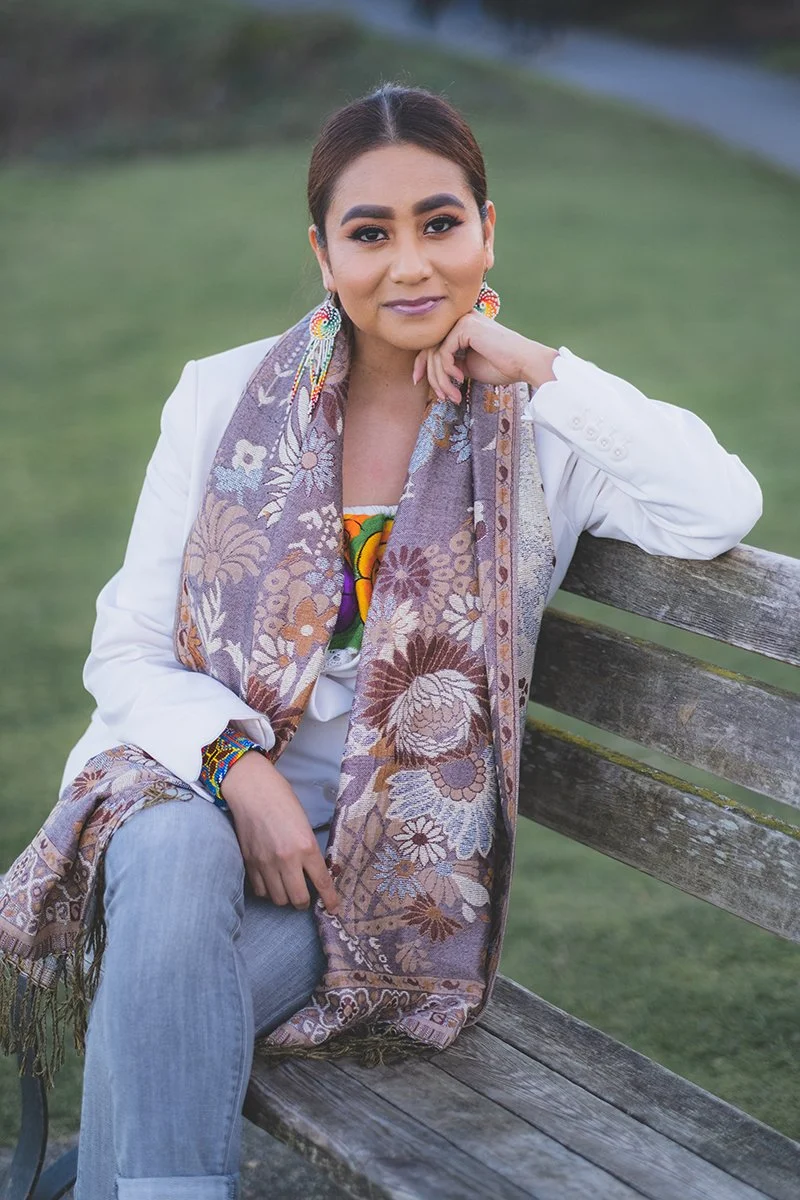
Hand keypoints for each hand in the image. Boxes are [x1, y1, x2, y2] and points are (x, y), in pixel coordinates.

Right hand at [221, 750, 338, 913]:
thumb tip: (314, 871)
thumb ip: (309, 849)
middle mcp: (286, 859)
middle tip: (306, 897)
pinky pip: (260, 891)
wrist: (251, 789)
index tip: (333, 908)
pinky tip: (271, 881)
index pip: (322, 882)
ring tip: (287, 887)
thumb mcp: (304, 823)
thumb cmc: (281, 799)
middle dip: (305, 903)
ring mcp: (265, 863)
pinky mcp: (249, 863)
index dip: (330, 899)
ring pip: (278, 899)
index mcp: (306, 846)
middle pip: (298, 899)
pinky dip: (268, 891)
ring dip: (286, 897)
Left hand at [412, 311, 557, 403]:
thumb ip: (451, 363)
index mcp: (462, 326)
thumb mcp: (469, 366)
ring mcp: (463, 320)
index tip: (417, 381)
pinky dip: (448, 370)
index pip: (432, 343)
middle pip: (430, 347)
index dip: (422, 363)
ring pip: (435, 352)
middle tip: (437, 396)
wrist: (524, 363)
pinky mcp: (466, 327)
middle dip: (430, 375)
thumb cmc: (502, 366)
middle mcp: (460, 318)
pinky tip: (462, 378)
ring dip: (441, 379)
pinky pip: (444, 352)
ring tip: (452, 394)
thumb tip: (430, 370)